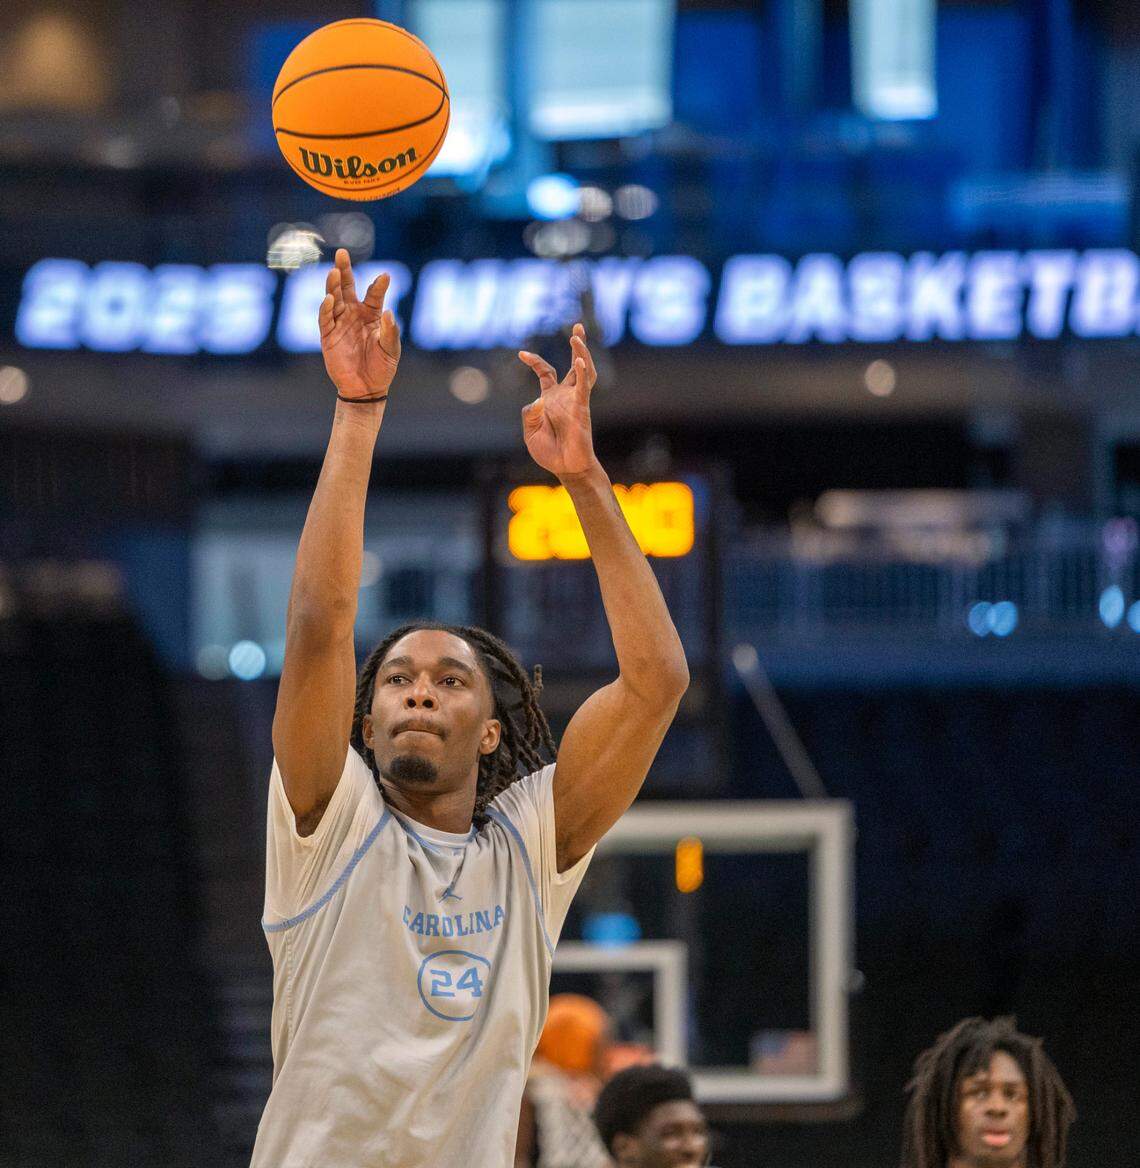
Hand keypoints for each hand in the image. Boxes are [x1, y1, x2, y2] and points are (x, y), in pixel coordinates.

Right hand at [318, 249, 401, 399]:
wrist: (366, 389)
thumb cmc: (382, 368)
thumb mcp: (391, 350)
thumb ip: (390, 331)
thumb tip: (389, 312)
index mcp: (372, 315)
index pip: (374, 294)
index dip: (379, 285)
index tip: (385, 276)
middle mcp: (354, 314)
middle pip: (347, 287)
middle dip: (344, 270)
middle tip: (342, 253)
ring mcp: (339, 323)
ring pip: (334, 298)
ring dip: (333, 285)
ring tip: (334, 271)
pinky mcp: (328, 336)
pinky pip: (325, 319)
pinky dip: (326, 308)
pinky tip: (330, 298)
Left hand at [518, 324, 598, 478]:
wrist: (565, 468)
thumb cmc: (548, 452)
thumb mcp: (530, 432)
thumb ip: (529, 414)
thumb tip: (538, 401)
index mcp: (551, 399)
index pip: (545, 372)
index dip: (534, 361)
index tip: (521, 353)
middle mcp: (565, 395)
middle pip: (572, 364)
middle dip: (576, 344)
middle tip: (576, 325)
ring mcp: (575, 400)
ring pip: (583, 370)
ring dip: (581, 352)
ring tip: (576, 335)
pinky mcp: (582, 408)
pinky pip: (584, 387)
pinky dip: (583, 372)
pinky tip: (580, 359)